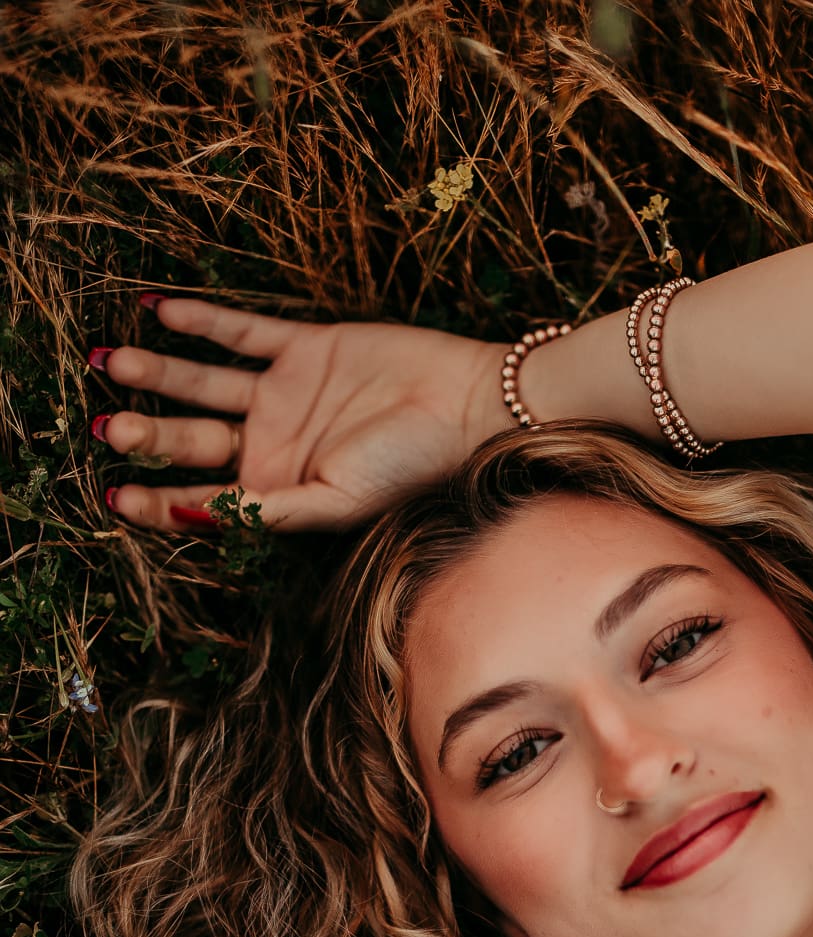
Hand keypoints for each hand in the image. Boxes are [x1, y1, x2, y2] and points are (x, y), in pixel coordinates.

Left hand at [90, 297, 509, 531]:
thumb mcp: (336, 502)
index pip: (202, 496)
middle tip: (110, 427)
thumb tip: (194, 514)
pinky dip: (202, 321)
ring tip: (113, 361)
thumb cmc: (411, 468)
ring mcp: (283, 394)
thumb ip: (266, 511)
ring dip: (159, 372)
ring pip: (203, 383)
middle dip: (149, 434)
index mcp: (278, 490)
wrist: (466, 406)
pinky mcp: (303, 348)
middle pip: (192, 439)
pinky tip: (160, 312)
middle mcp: (272, 445)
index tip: (114, 495)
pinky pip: (242, 332)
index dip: (157, 499)